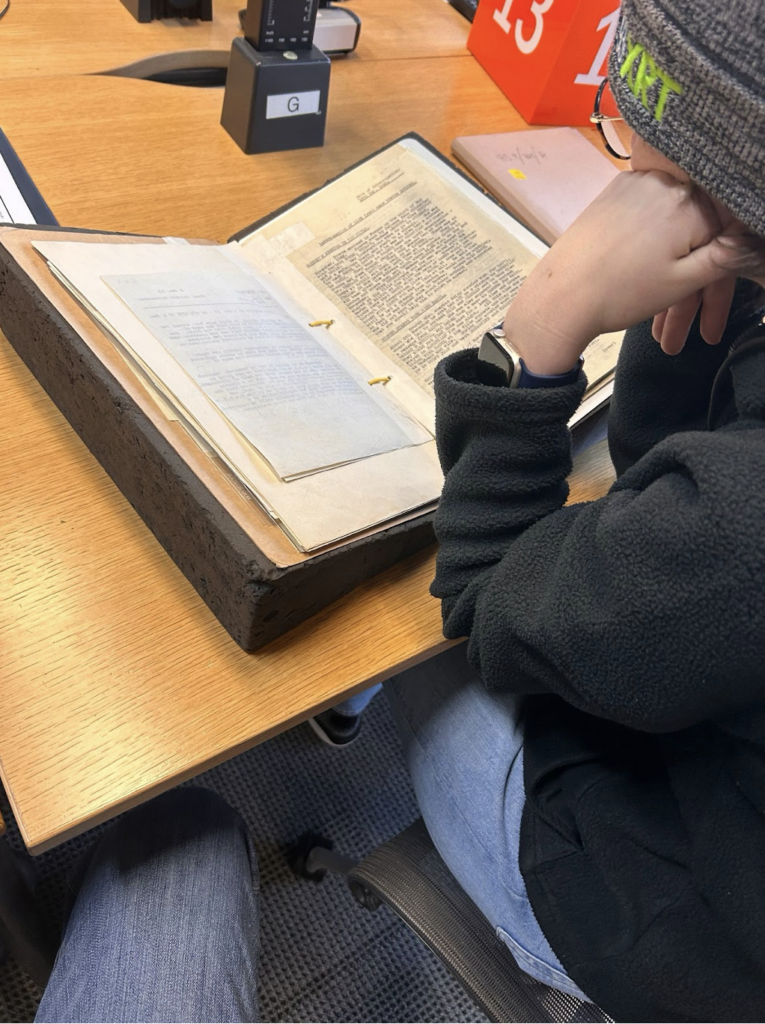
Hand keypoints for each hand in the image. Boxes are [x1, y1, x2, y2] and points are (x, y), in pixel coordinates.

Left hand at [503, 170, 744, 374]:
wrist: (558, 298)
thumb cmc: (617, 294)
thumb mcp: (682, 282)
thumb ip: (724, 257)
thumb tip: (753, 240)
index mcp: (689, 204)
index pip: (725, 235)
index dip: (718, 288)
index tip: (711, 323)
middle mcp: (666, 184)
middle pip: (696, 235)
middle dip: (692, 292)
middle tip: (686, 336)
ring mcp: (638, 185)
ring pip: (671, 232)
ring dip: (670, 279)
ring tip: (660, 329)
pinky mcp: (616, 193)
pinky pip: (648, 221)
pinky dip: (652, 251)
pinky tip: (644, 283)